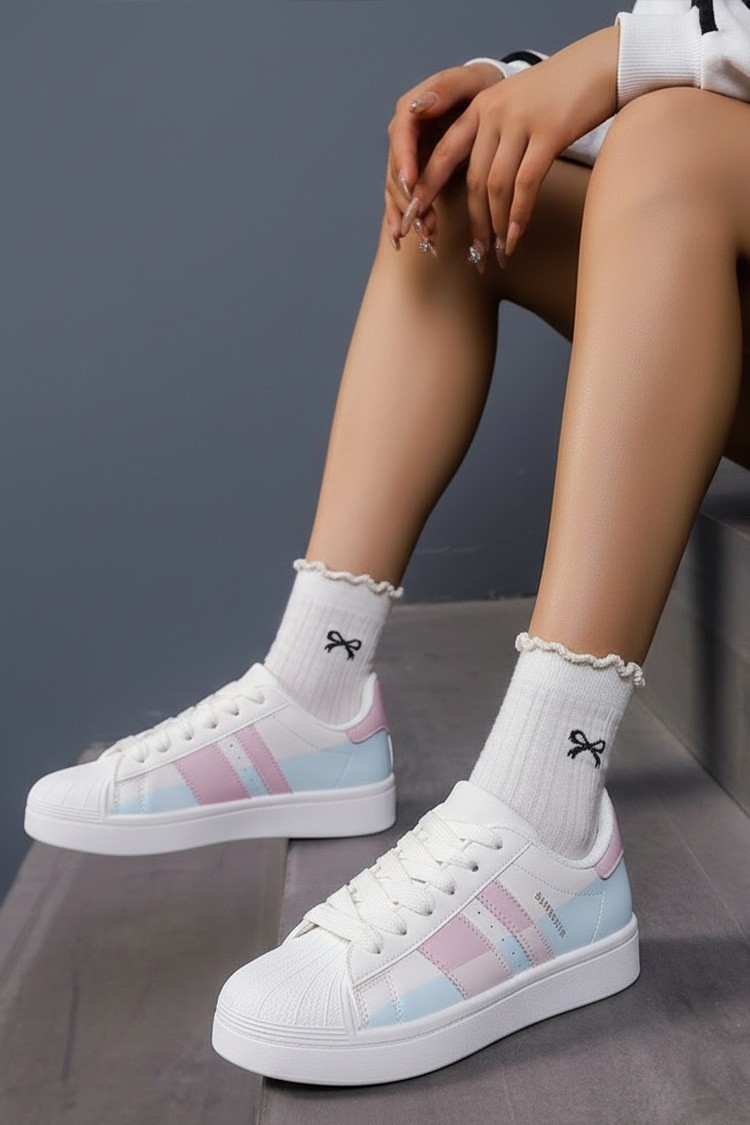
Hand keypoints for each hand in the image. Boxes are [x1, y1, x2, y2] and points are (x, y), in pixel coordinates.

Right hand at [385, 62, 504, 249]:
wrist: (491, 105)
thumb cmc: (483, 90)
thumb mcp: (472, 81)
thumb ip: (447, 88)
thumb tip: (421, 104)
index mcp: (412, 109)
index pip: (401, 134)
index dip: (404, 159)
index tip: (413, 182)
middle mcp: (403, 135)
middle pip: (396, 168)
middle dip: (407, 196)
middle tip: (419, 219)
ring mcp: (405, 158)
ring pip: (398, 189)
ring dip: (408, 213)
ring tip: (425, 233)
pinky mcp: (412, 176)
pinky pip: (401, 199)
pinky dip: (402, 219)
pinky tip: (402, 241)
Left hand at [404, 26, 619, 261]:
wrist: (604, 63)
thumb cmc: (560, 94)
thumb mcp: (515, 107)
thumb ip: (493, 138)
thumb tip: (481, 187)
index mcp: (479, 108)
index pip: (443, 155)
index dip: (428, 190)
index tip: (415, 220)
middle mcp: (494, 112)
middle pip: (471, 179)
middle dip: (471, 222)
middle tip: (474, 254)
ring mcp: (520, 121)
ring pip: (496, 186)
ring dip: (496, 225)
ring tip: (498, 251)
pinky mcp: (549, 131)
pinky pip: (525, 184)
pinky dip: (518, 215)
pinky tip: (516, 236)